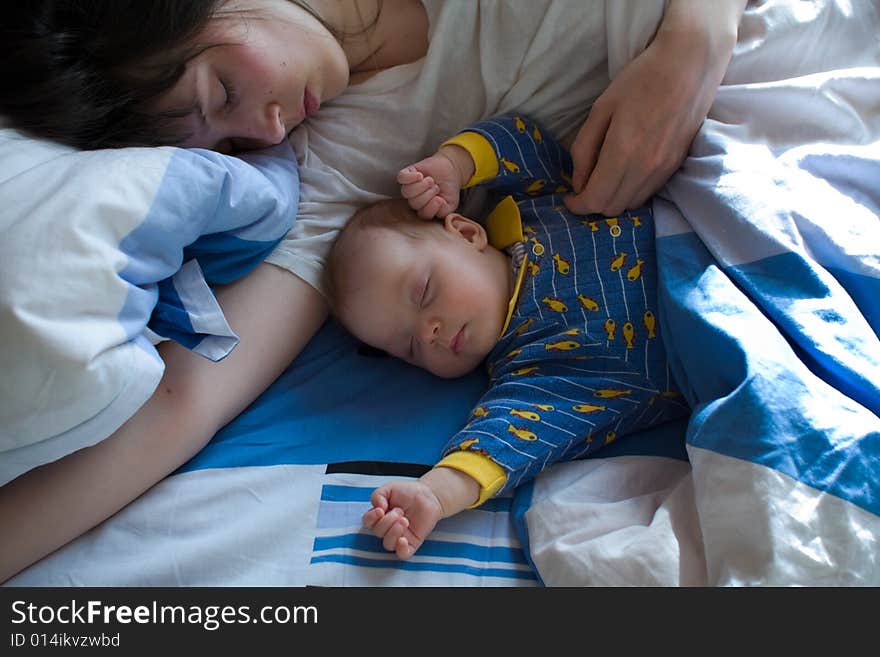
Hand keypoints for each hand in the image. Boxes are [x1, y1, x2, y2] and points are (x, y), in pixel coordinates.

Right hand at [362, 480, 443, 558]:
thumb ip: (378, 495)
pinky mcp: (411, 544)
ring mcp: (399, 537)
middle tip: (400, 511)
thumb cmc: (408, 492)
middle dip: (387, 521)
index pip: (368, 522)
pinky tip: (403, 540)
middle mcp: (387, 528)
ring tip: (404, 521)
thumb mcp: (390, 488)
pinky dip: (400, 549)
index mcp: (380, 516)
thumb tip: (377, 508)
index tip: (381, 510)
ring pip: (387, 544)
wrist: (429, 496)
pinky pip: (402, 554)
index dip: (371, 518)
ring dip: (393, 532)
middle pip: (378, 532)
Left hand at [397, 149, 465, 218]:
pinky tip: (420, 175)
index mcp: (424, 209)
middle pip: (414, 203)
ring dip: (421, 186)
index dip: (432, 207)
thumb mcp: (451, 204)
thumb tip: (437, 204)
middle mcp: (414, 200)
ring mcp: (409, 187)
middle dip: (429, 194)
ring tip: (430, 180)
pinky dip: (410, 177)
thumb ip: (444, 211)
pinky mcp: (407, 174)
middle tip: (436, 187)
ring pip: (407, 192)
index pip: (423, 214)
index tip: (440, 199)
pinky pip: (401, 178)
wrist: (450, 170)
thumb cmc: (448, 188)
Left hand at [565, 2, 739, 215]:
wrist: (690, 64)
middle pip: (612, 208)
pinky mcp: (676, 166)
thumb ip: (584, 149)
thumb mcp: (601, 109)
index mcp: (622, 153)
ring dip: (613, 199)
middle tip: (583, 187)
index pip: (596, 200)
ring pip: (631, 204)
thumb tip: (578, 182)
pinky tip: (624, 174)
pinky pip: (648, 193)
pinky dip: (631, 192)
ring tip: (603, 180)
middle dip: (593, 204)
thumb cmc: (640, 79)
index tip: (569, 198)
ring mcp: (664, 169)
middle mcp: (645, 168)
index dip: (578, 205)